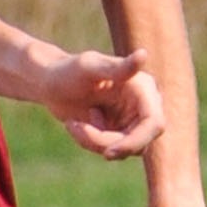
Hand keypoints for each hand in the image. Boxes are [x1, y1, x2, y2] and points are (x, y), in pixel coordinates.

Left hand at [38, 48, 162, 159]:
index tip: (108, 152)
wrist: (52, 83)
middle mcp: (144, 105)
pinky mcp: (122, 133)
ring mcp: (134, 121)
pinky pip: (112, 150)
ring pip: (125, 150)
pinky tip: (76, 124)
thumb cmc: (68, 70)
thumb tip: (143, 54)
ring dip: (95, 141)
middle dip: (106, 142)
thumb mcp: (89, 67)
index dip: (135, 141)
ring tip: (73, 124)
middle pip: (139, 142)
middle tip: (76, 128)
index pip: (154, 123)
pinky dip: (91, 142)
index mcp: (143, 87)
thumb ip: (117, 67)